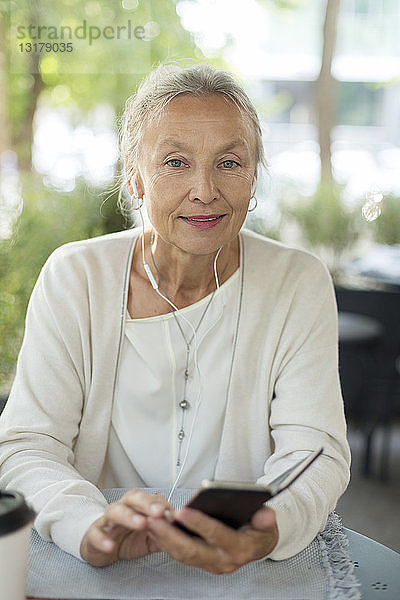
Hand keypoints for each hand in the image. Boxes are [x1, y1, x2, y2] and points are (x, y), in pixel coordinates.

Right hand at [80, 489, 172, 566]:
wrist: (101, 546)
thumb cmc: (128, 537)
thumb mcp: (150, 536)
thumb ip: (164, 532)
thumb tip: (184, 530)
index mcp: (138, 506)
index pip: (151, 499)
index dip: (163, 505)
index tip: (174, 514)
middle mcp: (123, 508)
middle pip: (134, 498)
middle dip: (147, 503)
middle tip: (159, 512)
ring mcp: (107, 520)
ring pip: (115, 512)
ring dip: (129, 516)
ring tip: (141, 524)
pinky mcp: (94, 534)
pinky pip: (96, 534)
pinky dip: (103, 540)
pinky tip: (111, 546)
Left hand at [146, 505, 278, 573]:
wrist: (260, 545)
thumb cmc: (260, 529)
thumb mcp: (267, 521)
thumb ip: (265, 518)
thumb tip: (264, 515)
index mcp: (240, 548)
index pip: (217, 535)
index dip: (199, 523)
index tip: (182, 511)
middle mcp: (224, 560)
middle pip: (192, 550)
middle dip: (171, 535)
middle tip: (155, 519)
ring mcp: (212, 564)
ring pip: (183, 555)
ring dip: (164, 539)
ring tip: (150, 521)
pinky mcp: (202, 563)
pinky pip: (181, 555)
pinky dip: (166, 542)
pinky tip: (156, 528)